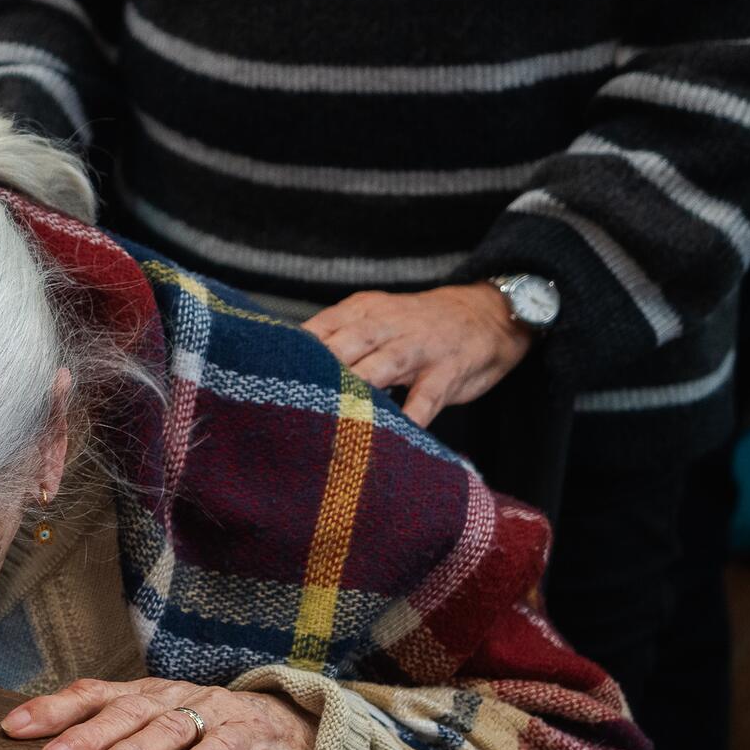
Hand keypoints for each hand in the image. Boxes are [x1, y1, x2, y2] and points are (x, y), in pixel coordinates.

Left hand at [1, 677, 316, 749]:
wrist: (284, 728)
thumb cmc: (204, 734)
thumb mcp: (155, 731)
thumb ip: (113, 741)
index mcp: (142, 697)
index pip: (91, 695)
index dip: (52, 709)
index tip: (11, 729)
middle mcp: (170, 698)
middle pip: (123, 712)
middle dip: (84, 736)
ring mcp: (210, 714)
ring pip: (168, 728)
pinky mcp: (250, 736)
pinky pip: (225, 747)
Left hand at [302, 283, 531, 427]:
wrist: (488, 314)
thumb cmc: (415, 326)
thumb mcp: (374, 318)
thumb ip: (334, 338)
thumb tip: (282, 366)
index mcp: (361, 311)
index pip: (318, 329)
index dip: (291, 355)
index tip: (261, 380)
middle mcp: (387, 326)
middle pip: (344, 346)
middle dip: (317, 372)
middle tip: (285, 402)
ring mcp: (419, 348)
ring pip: (381, 368)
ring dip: (355, 392)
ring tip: (330, 418)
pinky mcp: (447, 372)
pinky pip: (425, 398)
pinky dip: (410, 419)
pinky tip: (391, 438)